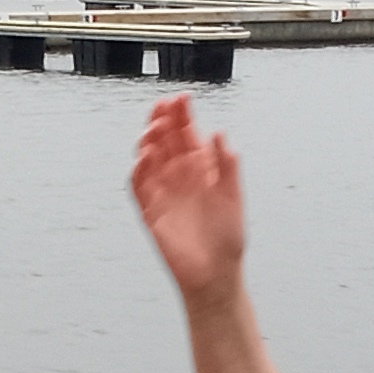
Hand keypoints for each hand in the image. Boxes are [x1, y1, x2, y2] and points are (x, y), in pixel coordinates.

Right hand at [128, 93, 244, 298]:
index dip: (182, 115)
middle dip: (162, 121)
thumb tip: (219, 134)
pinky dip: (139, 170)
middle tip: (163, 108)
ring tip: (155, 129)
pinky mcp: (150, 211)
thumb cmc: (227, 238)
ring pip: (149, 158)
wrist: (215, 274)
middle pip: (165, 140)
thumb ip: (226, 166)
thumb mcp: (233, 197)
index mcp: (201, 168)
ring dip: (149, 141)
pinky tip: (145, 157)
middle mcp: (179, 175)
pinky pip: (139, 186)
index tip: (183, 99)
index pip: (187, 133)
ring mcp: (163, 192)